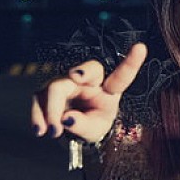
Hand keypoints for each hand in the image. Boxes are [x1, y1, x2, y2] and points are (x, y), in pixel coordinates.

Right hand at [30, 42, 146, 142]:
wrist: (73, 129)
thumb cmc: (92, 123)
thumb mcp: (94, 130)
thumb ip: (83, 125)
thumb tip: (66, 119)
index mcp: (109, 88)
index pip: (122, 76)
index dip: (132, 62)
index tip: (141, 47)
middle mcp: (89, 81)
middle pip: (87, 70)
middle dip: (81, 71)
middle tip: (76, 78)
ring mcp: (66, 82)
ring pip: (57, 86)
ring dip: (52, 110)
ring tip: (53, 132)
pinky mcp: (47, 90)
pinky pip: (39, 98)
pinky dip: (38, 115)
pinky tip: (40, 130)